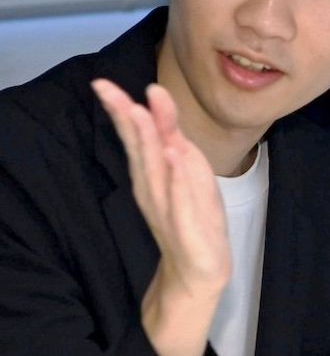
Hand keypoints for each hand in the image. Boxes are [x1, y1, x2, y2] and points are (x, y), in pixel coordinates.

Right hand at [92, 79, 231, 355]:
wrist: (199, 272)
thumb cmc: (193, 217)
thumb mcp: (189, 173)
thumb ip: (174, 140)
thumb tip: (161, 107)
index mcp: (152, 176)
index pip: (135, 138)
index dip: (121, 110)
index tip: (103, 83)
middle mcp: (153, 190)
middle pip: (139, 150)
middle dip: (127, 119)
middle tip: (111, 91)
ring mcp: (168, 210)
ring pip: (157, 172)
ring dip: (149, 143)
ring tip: (142, 114)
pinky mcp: (187, 230)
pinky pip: (181, 202)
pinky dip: (178, 181)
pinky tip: (175, 160)